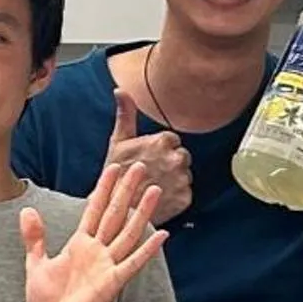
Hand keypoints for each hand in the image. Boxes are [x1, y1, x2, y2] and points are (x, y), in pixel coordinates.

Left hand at [21, 163, 168, 301]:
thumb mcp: (36, 265)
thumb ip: (35, 238)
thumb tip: (27, 210)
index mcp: (79, 245)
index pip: (94, 209)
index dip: (104, 188)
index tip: (114, 168)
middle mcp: (97, 251)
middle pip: (115, 214)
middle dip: (125, 190)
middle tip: (140, 166)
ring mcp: (107, 266)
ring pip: (127, 232)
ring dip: (141, 212)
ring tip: (154, 190)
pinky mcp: (112, 283)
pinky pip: (132, 263)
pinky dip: (147, 250)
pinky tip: (161, 236)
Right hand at [107, 92, 191, 224]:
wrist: (117, 211)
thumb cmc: (116, 176)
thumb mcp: (118, 142)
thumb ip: (126, 114)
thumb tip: (121, 91)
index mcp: (162, 142)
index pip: (172, 140)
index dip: (159, 150)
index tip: (148, 159)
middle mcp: (176, 159)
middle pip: (181, 156)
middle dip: (169, 163)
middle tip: (151, 174)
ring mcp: (182, 179)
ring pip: (184, 174)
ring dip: (174, 180)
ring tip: (154, 187)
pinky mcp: (185, 198)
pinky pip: (186, 193)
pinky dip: (176, 196)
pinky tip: (160, 198)